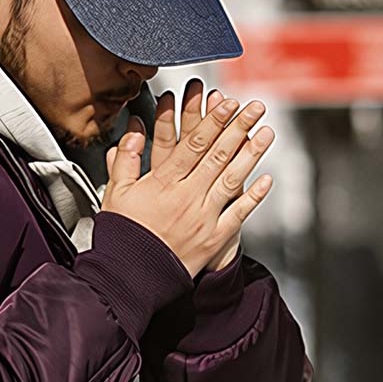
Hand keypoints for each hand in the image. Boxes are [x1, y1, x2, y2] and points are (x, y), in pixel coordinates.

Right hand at [102, 76, 274, 279]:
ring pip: (232, 179)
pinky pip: (238, 214)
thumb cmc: (122, 235)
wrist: (130, 278)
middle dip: (239, 127)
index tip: (229, 103)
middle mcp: (187, 197)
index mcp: (163, 183)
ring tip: (267, 132)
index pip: (194, 144)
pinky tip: (267, 179)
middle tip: (255, 107)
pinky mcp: (213, 238)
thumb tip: (134, 132)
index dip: (214, 121)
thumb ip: (125, 160)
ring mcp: (203, 217)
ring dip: (252, 154)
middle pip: (218, 155)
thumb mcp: (115, 193)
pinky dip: (254, 196)